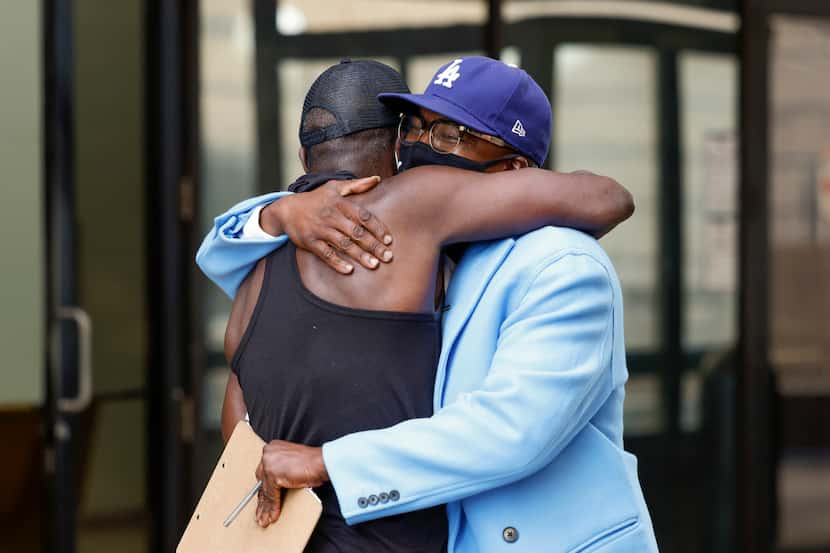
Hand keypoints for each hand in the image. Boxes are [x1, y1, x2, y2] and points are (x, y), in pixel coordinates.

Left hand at [254, 440, 328, 526]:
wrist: (321, 462)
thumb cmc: (313, 462)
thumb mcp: (292, 463)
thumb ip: (281, 469)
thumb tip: (274, 487)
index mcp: (272, 447)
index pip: (263, 472)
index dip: (263, 489)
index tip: (262, 500)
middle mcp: (268, 453)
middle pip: (261, 482)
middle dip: (262, 500)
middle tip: (261, 513)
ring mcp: (269, 463)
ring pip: (265, 491)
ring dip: (265, 507)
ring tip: (265, 519)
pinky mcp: (272, 474)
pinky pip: (271, 495)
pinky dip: (272, 507)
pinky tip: (272, 516)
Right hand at [261, 176, 393, 273]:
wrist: (287, 209)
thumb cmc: (315, 199)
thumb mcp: (334, 186)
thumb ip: (356, 184)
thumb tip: (377, 179)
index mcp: (339, 203)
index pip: (363, 216)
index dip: (377, 228)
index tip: (389, 239)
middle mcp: (331, 216)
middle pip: (356, 232)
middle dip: (373, 245)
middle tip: (388, 257)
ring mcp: (320, 230)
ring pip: (343, 244)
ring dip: (360, 256)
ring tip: (374, 265)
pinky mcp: (310, 242)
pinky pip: (325, 254)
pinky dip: (337, 263)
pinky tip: (349, 271)